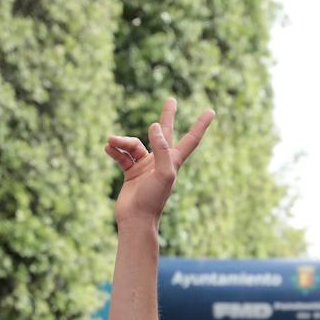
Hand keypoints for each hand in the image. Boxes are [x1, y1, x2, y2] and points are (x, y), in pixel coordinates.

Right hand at [106, 97, 214, 227]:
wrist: (135, 219)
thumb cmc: (153, 199)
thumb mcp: (163, 173)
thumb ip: (161, 149)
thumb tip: (155, 126)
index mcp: (174, 161)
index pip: (191, 138)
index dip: (201, 124)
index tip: (211, 111)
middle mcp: (161, 161)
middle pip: (165, 133)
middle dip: (168, 116)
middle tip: (171, 100)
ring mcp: (145, 166)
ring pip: (134, 145)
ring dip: (122, 141)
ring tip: (111, 141)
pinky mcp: (131, 172)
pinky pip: (122, 155)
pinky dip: (115, 151)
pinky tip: (108, 148)